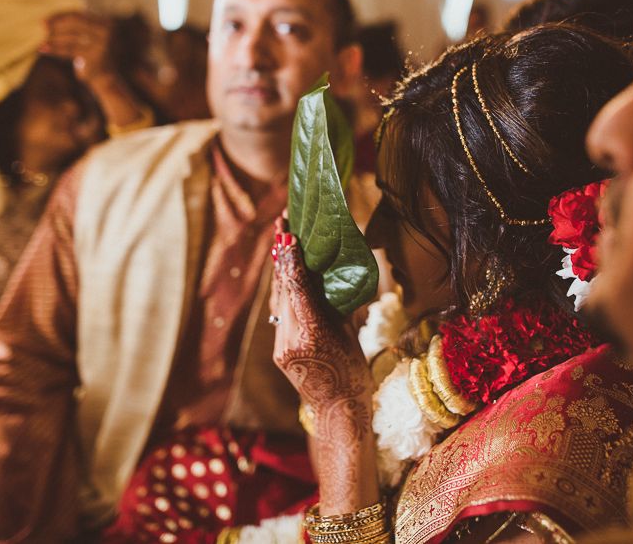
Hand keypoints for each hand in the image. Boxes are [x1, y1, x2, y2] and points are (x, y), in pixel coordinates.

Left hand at [41, 11, 114, 83]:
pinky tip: (43, 49)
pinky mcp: (95, 56)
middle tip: (41, 25)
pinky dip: (55, 49)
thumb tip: (48, 19)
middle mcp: (107, 31)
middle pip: (75, 22)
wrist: (106, 78)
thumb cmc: (94, 56)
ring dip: (54, 37)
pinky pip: (70, 50)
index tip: (45, 19)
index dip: (60, 16)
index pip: (79, 14)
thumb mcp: (89, 38)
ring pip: (71, 37)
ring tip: (40, 40)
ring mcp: (102, 44)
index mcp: (106, 23)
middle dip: (56, 23)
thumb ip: (77, 26)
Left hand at [271, 219, 379, 511]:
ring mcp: (281, 346)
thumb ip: (336, 303)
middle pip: (282, 288)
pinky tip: (286, 273)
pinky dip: (283, 291)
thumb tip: (332, 271)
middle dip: (281, 254)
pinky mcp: (278, 350)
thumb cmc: (354, 370)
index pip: (298, 287)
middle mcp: (291, 339)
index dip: (291, 258)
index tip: (287, 232)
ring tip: (281, 240)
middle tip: (281, 223)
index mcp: (314, 333)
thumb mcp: (350, 332)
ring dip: (280, 270)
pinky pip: (280, 313)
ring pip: (278, 299)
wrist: (338, 409)